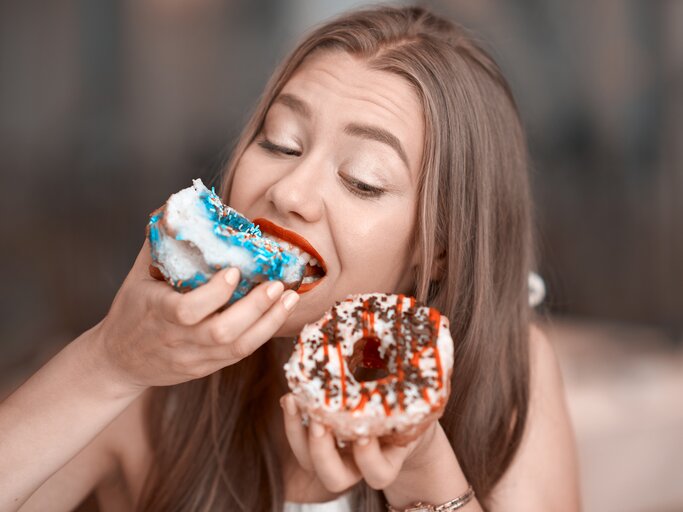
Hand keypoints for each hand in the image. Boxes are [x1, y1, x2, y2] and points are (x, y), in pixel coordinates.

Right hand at [91, 239, 299, 392]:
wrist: (120, 361)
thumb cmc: (132, 310)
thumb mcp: (138, 275)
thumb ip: (159, 243)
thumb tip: (177, 205)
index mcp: (157, 314)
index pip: (188, 310)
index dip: (215, 293)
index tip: (235, 271)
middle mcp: (178, 340)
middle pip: (221, 333)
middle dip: (255, 308)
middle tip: (278, 284)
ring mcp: (194, 358)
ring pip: (237, 348)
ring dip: (269, 322)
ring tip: (290, 297)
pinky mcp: (206, 368)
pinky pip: (239, 354)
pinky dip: (262, 333)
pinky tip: (279, 313)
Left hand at [280, 392, 438, 493]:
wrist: (399, 410)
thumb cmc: (410, 405)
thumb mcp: (417, 402)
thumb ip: (417, 395)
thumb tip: (420, 357)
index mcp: (386, 461)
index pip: (378, 474)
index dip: (369, 459)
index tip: (364, 435)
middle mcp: (356, 464)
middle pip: (334, 479)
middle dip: (323, 452)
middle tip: (319, 422)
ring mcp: (335, 453)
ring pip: (308, 462)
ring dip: (295, 434)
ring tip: (292, 401)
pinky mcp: (318, 436)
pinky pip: (298, 437)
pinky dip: (291, 418)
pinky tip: (290, 396)